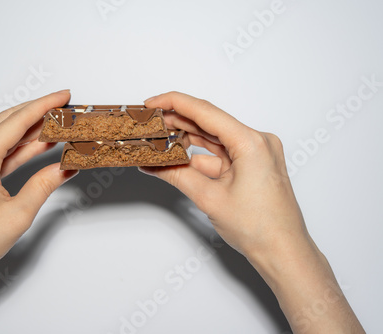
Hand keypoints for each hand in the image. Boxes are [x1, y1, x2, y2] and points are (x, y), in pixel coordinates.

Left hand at [0, 90, 76, 332]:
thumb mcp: (18, 214)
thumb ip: (44, 185)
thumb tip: (65, 167)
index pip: (17, 122)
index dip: (44, 106)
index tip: (63, 97)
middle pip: (8, 122)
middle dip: (38, 112)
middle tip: (63, 107)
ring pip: (3, 136)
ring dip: (30, 129)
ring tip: (57, 125)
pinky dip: (20, 147)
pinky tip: (37, 146)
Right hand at [141, 92, 363, 333]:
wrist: (282, 252)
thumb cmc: (260, 228)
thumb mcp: (209, 198)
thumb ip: (177, 175)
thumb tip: (153, 164)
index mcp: (251, 143)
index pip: (205, 112)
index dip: (174, 104)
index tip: (152, 103)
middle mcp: (257, 142)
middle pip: (208, 123)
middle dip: (177, 123)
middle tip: (149, 124)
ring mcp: (255, 153)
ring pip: (212, 139)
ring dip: (185, 140)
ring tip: (157, 141)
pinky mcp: (251, 165)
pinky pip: (219, 154)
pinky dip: (198, 156)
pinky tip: (175, 158)